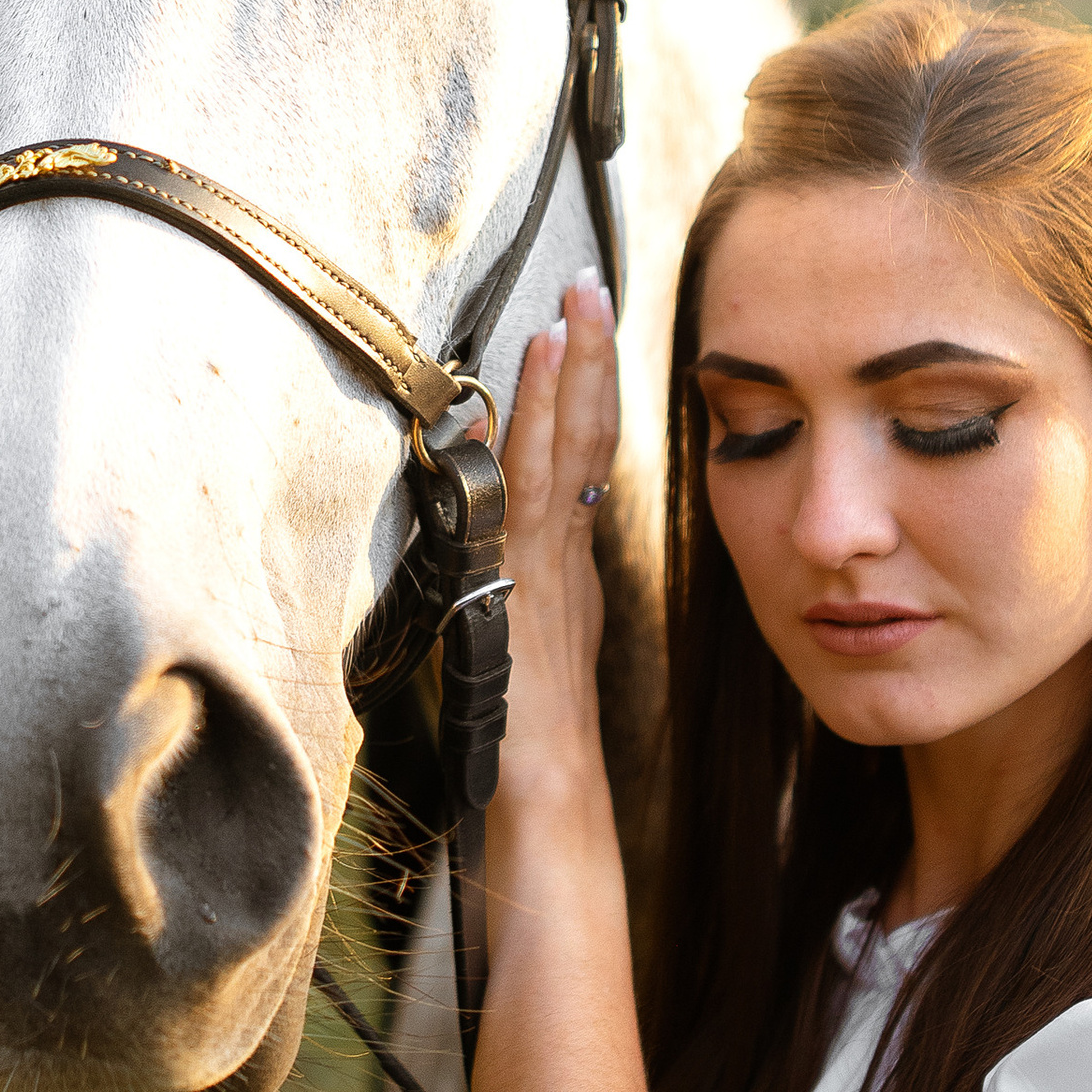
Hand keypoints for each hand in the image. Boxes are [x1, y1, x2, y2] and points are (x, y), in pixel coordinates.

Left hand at [497, 274, 619, 815]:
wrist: (543, 804)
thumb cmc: (524, 744)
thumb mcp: (522, 649)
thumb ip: (515, 592)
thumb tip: (500, 549)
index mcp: (568, 567)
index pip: (586, 458)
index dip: (589, 390)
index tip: (583, 326)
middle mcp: (566, 558)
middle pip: (589, 439)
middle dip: (590, 358)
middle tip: (590, 287)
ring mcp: (548, 571)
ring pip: (564, 457)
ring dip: (566, 380)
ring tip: (570, 311)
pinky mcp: (521, 589)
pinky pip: (524, 501)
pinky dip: (526, 441)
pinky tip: (511, 397)